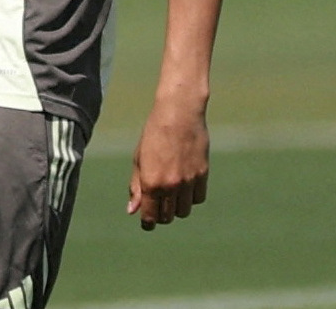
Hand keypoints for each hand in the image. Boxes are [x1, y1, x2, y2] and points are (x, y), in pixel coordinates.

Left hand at [127, 101, 208, 229]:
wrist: (179, 113)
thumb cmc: (154, 134)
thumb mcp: (139, 159)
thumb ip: (136, 187)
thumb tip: (132, 211)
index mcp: (151, 182)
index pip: (150, 216)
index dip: (147, 222)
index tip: (147, 221)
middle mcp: (171, 185)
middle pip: (167, 217)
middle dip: (161, 214)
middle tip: (157, 204)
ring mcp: (189, 181)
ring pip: (184, 211)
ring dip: (176, 207)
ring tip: (170, 192)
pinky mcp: (203, 175)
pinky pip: (198, 199)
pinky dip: (191, 197)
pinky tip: (184, 185)